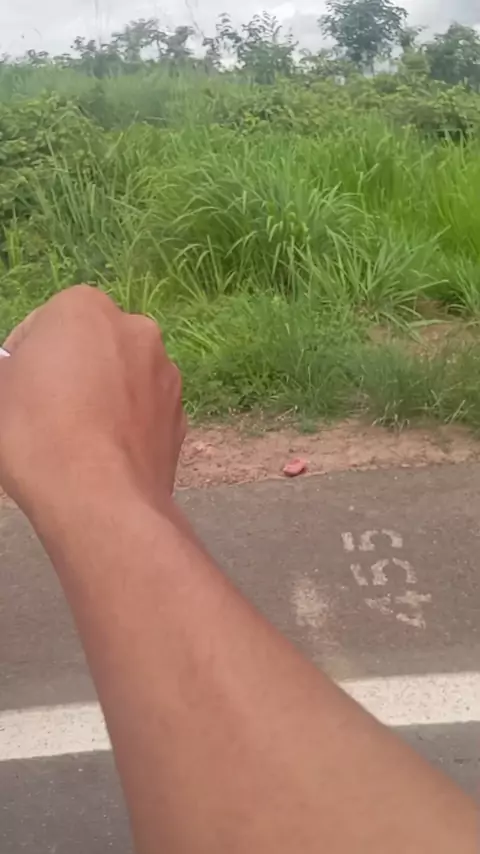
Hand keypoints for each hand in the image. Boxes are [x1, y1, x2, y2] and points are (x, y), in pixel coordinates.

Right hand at [0, 286, 185, 513]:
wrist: (100, 501)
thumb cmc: (37, 434)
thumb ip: (8, 371)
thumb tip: (21, 377)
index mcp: (86, 308)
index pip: (41, 327)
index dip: (21, 362)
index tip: (14, 393)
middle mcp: (137, 330)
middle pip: (89, 350)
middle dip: (70, 374)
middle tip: (43, 415)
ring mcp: (166, 375)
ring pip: (121, 381)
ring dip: (101, 399)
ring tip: (75, 441)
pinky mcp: (181, 417)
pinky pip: (143, 414)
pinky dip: (126, 427)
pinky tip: (103, 458)